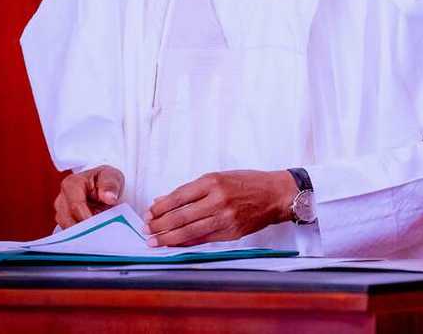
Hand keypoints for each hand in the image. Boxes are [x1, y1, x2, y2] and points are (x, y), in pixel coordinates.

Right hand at [53, 165, 123, 227]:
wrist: (103, 186)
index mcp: (71, 184)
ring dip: (84, 231)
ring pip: (68, 228)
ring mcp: (61, 211)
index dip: (87, 217)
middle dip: (86, 226)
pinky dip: (82, 235)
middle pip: (68, 220)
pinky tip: (94, 233)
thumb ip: (110, 185)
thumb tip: (109, 197)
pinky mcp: (64, 222)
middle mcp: (62, 198)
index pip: (75, 206)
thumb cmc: (105, 180)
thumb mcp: (112, 177)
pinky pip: (70, 234)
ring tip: (99, 228)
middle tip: (102, 228)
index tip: (100, 224)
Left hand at [143, 170, 295, 246]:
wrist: (276, 195)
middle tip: (147, 230)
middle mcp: (218, 200)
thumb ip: (193, 190)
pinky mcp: (231, 233)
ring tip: (155, 241)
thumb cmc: (248, 183)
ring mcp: (225, 218)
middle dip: (160, 225)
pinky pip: (204, 240)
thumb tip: (165, 200)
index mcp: (213, 181)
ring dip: (168, 238)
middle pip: (181, 216)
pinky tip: (175, 244)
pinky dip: (187, 243)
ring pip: (189, 231)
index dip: (160, 207)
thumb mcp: (220, 177)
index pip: (178, 197)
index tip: (149, 213)